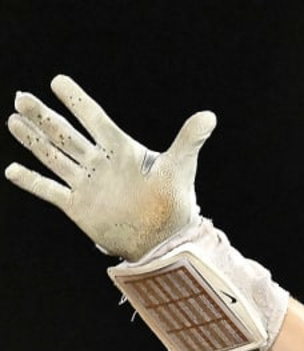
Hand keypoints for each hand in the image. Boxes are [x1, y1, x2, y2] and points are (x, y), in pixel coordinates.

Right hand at [5, 75, 214, 259]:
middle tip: (22, 98)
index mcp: (119, 148)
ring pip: (53, 156)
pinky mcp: (79, 207)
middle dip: (43, 116)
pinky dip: (31, 182)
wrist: (168, 242)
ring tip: (14, 120)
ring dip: (33, 140)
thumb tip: (210, 116)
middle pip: (65, 134)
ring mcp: (86, 184)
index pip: (93, 118)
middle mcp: (99, 162)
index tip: (58, 81)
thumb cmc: (175, 203)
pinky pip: (50, 191)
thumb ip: (190, 140)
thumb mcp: (181, 167)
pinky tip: (12, 170)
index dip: (77, 101)